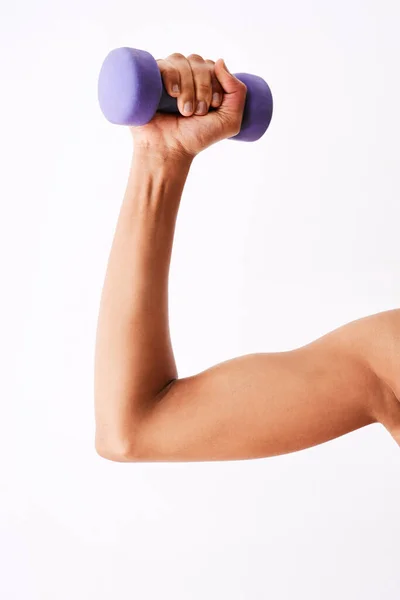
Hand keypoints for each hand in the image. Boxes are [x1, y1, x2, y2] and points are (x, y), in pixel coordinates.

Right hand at [130, 53, 246, 160]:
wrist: (169, 150)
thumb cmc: (196, 138)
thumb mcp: (229, 121)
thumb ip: (237, 92)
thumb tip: (220, 61)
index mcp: (204, 82)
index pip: (214, 66)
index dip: (216, 84)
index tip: (213, 107)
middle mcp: (186, 76)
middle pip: (199, 62)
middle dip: (203, 88)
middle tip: (198, 112)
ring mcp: (167, 76)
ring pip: (182, 62)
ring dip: (188, 87)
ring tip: (185, 111)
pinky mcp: (150, 79)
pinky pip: (163, 64)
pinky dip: (171, 76)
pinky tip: (173, 93)